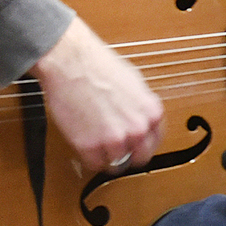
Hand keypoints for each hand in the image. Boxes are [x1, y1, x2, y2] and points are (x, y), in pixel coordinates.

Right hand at [29, 17, 164, 171]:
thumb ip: (142, 108)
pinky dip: (89, 158)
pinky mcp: (90, 145)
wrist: (71, 61)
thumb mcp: (135, 84)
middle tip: (114, 148)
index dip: (141, 146)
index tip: (133, 146)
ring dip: (106, 156)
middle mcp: (138, 129)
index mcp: (152, 113)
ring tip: (96, 141)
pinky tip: (85, 144)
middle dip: (127, 155)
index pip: (155, 144)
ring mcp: (115, 139)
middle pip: (138, 159)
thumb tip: (142, 121)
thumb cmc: (99, 66)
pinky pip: (94, 164)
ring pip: (116, 164)